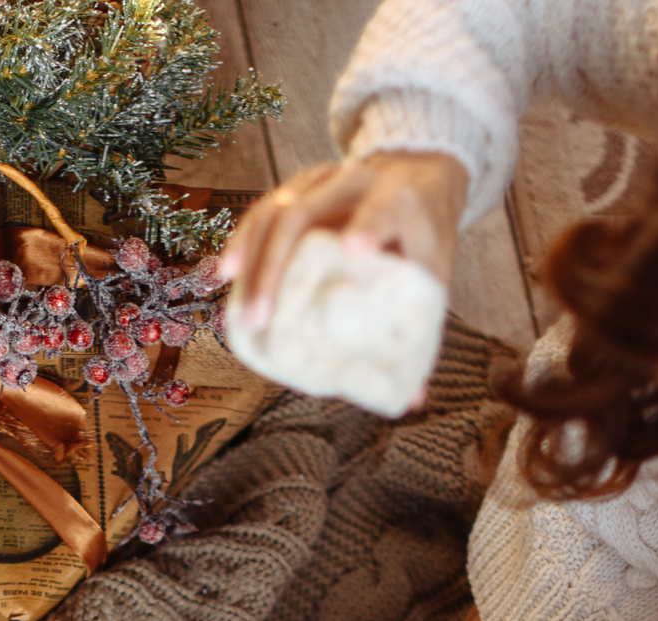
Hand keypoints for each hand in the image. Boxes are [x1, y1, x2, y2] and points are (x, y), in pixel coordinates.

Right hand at [222, 151, 468, 335]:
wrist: (414, 183)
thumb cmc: (420, 241)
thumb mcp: (432, 276)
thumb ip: (420, 330)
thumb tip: (412, 401)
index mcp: (399, 201)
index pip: (383, 209)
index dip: (369, 226)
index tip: (353, 250)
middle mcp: (356, 181)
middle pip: (304, 213)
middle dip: (277, 265)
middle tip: (263, 317)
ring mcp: (321, 181)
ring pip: (273, 211)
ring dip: (251, 261)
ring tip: (237, 307)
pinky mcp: (297, 188)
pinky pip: (261, 213)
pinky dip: (241, 243)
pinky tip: (225, 274)